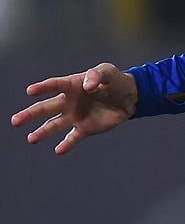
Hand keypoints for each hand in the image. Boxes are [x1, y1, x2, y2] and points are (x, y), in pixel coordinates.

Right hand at [11, 63, 138, 153]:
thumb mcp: (108, 72)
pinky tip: (58, 150)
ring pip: (54, 125)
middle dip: (30, 114)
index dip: (43, 87)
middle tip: (15, 121)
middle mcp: (69, 102)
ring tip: (31, 139)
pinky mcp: (85, 128)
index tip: (30, 91)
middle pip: (46, 108)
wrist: (129, 98)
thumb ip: (97, 75)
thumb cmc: (114, 81)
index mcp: (72, 85)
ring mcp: (75, 116)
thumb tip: (87, 85)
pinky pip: (73, 138)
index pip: (54, 86)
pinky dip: (66, 144)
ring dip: (42, 132)